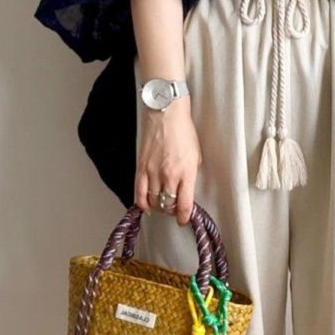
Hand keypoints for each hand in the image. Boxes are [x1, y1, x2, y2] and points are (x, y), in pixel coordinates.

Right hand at [135, 97, 199, 226]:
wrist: (166, 115)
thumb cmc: (183, 131)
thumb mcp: (196, 156)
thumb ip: (190, 176)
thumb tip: (186, 191)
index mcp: (186, 173)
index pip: (184, 205)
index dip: (183, 217)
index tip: (183, 220)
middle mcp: (169, 175)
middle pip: (167, 205)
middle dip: (172, 211)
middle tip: (174, 209)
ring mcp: (153, 172)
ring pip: (153, 201)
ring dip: (158, 207)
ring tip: (162, 205)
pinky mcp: (141, 168)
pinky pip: (139, 192)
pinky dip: (142, 202)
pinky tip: (146, 205)